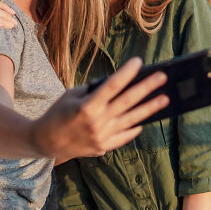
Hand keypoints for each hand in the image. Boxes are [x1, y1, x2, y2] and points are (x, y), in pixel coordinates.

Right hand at [31, 57, 167, 158]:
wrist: (46, 141)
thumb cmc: (58, 113)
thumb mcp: (71, 95)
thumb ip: (93, 90)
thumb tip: (117, 83)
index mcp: (87, 106)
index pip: (112, 86)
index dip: (127, 73)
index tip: (139, 61)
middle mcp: (97, 122)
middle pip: (127, 101)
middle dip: (146, 87)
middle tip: (162, 77)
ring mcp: (102, 137)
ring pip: (132, 120)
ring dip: (149, 108)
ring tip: (164, 99)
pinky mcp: (103, 147)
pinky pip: (124, 136)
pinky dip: (134, 128)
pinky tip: (145, 120)